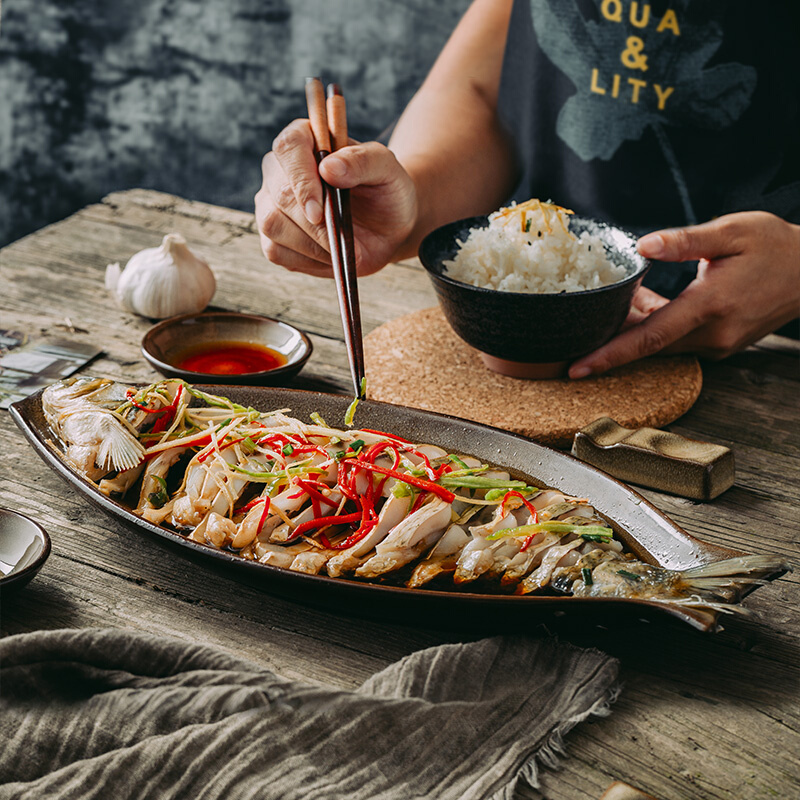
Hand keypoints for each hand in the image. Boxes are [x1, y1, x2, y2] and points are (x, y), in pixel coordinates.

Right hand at [254, 120, 418, 277]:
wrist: (386, 228)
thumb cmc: (385, 191)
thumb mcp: (388, 171)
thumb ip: (363, 161)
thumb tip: (329, 167)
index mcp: (305, 139)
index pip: (288, 147)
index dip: (301, 179)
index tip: (319, 211)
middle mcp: (280, 169)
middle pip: (278, 193)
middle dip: (310, 223)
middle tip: (340, 237)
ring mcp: (271, 203)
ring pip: (271, 224)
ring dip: (310, 243)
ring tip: (341, 246)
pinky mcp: (272, 237)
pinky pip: (276, 251)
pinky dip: (307, 259)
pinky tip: (330, 255)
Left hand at [569, 211, 799, 377]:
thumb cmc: (775, 246)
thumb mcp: (732, 231)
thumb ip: (684, 240)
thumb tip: (642, 246)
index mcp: (711, 306)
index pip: (650, 338)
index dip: (610, 354)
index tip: (578, 368)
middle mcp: (713, 334)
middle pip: (649, 345)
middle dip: (613, 336)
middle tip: (582, 323)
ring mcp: (719, 344)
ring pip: (662, 343)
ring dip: (636, 326)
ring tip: (618, 301)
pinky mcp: (721, 344)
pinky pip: (678, 340)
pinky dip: (657, 325)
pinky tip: (645, 303)